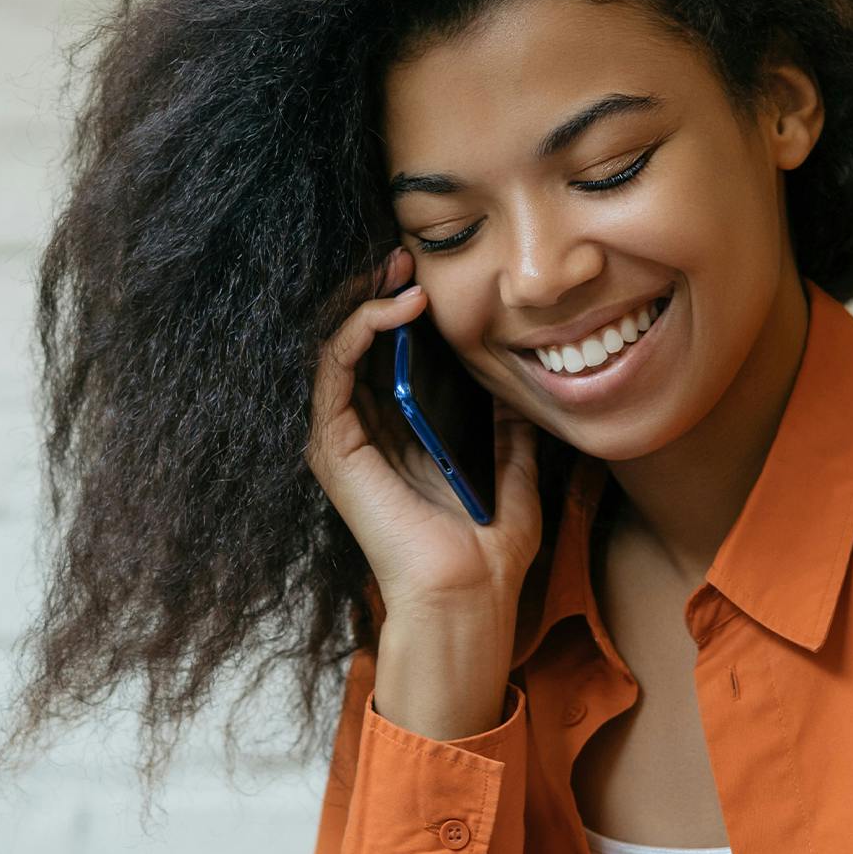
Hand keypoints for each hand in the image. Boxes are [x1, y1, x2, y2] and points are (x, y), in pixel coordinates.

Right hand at [304, 247, 543, 623]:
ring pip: (339, 349)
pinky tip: (398, 309)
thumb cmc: (488, 551)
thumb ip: (512, 428)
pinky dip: (359, 330)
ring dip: (366, 302)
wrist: (467, 596)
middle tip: (406, 257)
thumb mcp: (514, 471)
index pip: (391, 359)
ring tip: (399, 270)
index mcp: (401, 438)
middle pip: (359, 347)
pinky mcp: (334, 448)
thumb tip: (519, 380)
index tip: (433, 277)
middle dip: (378, 295)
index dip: (405, 314)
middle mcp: (365, 435)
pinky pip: (334, 371)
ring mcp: (344, 440)